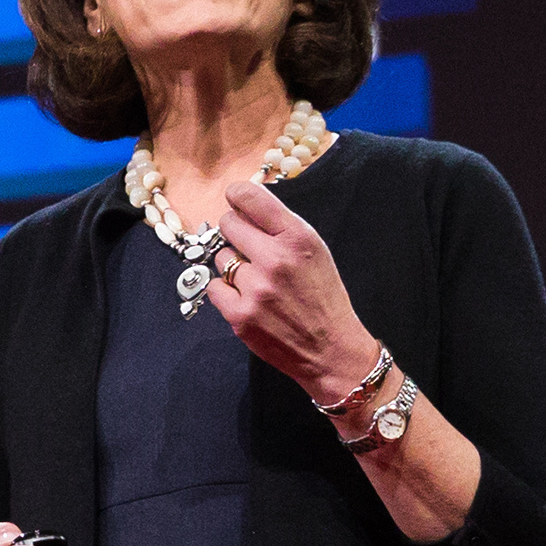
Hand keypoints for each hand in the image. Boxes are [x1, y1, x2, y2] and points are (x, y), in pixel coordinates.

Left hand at [208, 180, 382, 407]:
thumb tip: (243, 204)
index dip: (237, 195)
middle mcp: (275, 259)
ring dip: (232, 266)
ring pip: (221, 258)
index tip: (234, 199)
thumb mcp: (315, 251)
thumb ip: (281, 226)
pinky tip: (247, 298)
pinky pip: (214, 287)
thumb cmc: (323, 298)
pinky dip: (226, 292)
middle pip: (228, 224)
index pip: (251, 198)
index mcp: (298, 238)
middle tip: (249, 247)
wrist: (330, 350)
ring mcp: (254, 289)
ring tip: (256, 280)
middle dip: (235, 232)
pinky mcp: (239, 315)